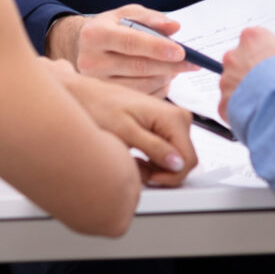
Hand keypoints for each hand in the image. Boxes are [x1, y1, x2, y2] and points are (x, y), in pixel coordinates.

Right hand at [48, 5, 195, 96]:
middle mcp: (90, 61)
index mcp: (95, 35)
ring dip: (165, 78)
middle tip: (192, 64)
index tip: (181, 52)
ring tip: (175, 69)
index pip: (130, 42)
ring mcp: (95, 84)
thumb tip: (174, 27)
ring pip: (140, 86)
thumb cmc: (110, 28)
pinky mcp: (104, 98)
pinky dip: (157, 90)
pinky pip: (139, 98)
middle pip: (138, 66)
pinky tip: (163, 79)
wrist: (83, 47)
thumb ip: (151, 18)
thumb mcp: (125, 14)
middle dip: (169, 65)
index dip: (157, 47)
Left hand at [57, 69, 199, 186]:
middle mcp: (178, 117)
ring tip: (133, 161)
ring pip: (176, 158)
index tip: (149, 178)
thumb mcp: (125, 132)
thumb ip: (153, 147)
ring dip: (157, 167)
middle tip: (137, 169)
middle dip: (163, 172)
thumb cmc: (99, 108)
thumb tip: (177, 163)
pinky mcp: (164, 126)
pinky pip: (169, 151)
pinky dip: (154, 160)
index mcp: (173, 117)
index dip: (170, 176)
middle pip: (184, 160)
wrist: (86, 95)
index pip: (188, 160)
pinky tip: (137, 157)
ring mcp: (172, 122)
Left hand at [219, 27, 274, 122]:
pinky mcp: (223, 101)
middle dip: (252, 70)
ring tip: (266, 100)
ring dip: (245, 89)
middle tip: (270, 82)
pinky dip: (241, 108)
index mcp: (253, 38)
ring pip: (234, 83)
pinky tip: (258, 111)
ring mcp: (226, 79)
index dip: (267, 54)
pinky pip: (231, 104)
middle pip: (241, 60)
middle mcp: (234, 55)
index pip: (255, 41)